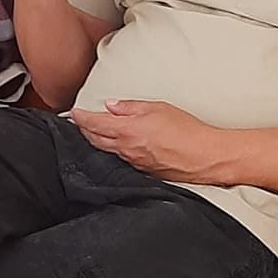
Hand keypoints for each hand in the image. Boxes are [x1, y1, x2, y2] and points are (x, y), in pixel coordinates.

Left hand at [67, 100, 226, 182]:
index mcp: (127, 131)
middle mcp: (126, 149)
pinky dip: (113, 150)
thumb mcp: (158, 108)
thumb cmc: (187, 131)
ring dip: (96, 140)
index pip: (94, 124)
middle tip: (78, 121)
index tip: (72, 112)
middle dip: (83, 129)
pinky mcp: (143, 171)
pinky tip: (116, 145)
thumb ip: (131, 107)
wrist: (205, 157)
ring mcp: (134, 162)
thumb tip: (111, 106)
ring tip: (92, 132)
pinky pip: (122, 159)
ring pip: (106, 151)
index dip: (80, 117)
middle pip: (94, 139)